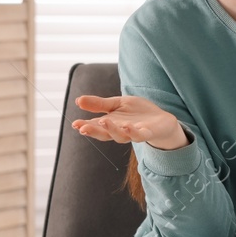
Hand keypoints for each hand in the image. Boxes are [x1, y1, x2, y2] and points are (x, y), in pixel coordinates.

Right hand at [71, 94, 186, 149]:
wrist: (161, 119)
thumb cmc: (137, 113)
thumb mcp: (117, 104)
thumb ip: (99, 104)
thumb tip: (78, 100)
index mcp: (110, 124)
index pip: (95, 126)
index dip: (85, 126)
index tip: (75, 124)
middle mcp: (120, 131)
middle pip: (105, 134)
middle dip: (94, 131)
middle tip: (82, 127)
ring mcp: (133, 134)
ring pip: (121, 136)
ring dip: (111, 130)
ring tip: (103, 121)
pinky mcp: (147, 133)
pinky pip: (139, 135)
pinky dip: (133, 132)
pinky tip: (127, 126)